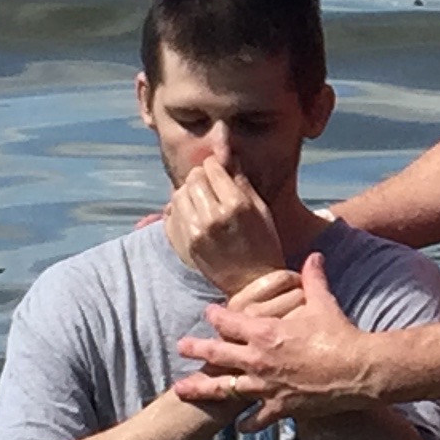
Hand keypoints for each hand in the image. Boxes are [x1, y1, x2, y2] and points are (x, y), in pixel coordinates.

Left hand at [161, 152, 282, 295]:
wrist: (253, 283)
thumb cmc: (264, 244)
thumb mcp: (261, 209)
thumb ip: (241, 181)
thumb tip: (228, 156)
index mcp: (237, 204)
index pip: (212, 167)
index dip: (215, 166)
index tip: (219, 171)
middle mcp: (215, 215)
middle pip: (194, 178)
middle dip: (201, 177)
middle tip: (210, 186)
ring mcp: (198, 230)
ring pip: (180, 193)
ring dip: (190, 192)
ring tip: (203, 201)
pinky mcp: (188, 242)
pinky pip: (175, 212)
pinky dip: (183, 208)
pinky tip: (196, 215)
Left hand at [177, 253, 377, 428]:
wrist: (358, 370)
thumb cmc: (340, 334)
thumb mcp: (324, 303)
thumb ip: (313, 279)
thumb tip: (314, 255)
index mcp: (265, 332)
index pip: (229, 321)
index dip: (216, 316)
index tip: (209, 313)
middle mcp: (258, 359)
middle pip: (216, 354)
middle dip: (196, 349)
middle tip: (181, 347)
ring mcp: (266, 386)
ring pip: (224, 389)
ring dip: (202, 388)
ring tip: (182, 390)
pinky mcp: (279, 407)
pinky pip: (256, 419)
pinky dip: (247, 424)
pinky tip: (238, 427)